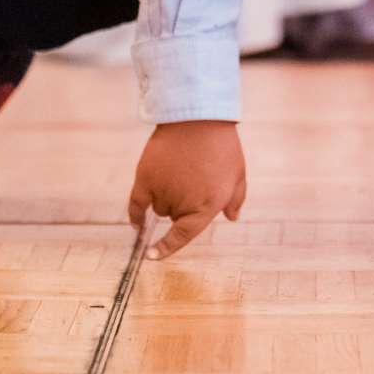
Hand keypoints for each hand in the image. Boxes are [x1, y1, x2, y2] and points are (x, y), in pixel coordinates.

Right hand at [127, 120, 245, 259]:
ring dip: (165, 199)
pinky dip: (136, 214)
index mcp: (208, 206)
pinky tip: (136, 222)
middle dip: (182, 206)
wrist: (198, 117)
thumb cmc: (222, 145)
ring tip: (179, 171)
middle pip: (174, 217)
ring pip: (158, 208)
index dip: (167, 248)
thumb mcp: (238, 173)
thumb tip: (232, 218)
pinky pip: (136, 204)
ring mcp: (163, 191)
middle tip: (192, 179)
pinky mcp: (145, 178)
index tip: (153, 257)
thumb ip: (236, 199)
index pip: (184, 236)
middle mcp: (183, 203)